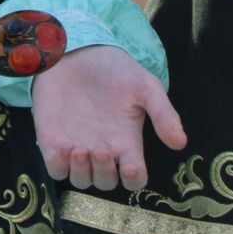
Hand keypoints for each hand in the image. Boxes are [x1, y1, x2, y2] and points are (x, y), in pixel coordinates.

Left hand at [31, 44, 185, 190]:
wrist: (77, 51)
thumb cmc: (115, 70)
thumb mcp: (146, 87)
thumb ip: (163, 114)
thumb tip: (180, 143)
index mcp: (128, 143)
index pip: (135, 178)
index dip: (134, 180)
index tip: (132, 166)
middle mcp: (103, 150)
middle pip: (105, 182)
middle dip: (104, 173)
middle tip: (99, 149)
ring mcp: (76, 147)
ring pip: (80, 180)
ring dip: (82, 173)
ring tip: (79, 148)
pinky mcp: (52, 140)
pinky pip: (55, 169)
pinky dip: (59, 166)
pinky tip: (63, 147)